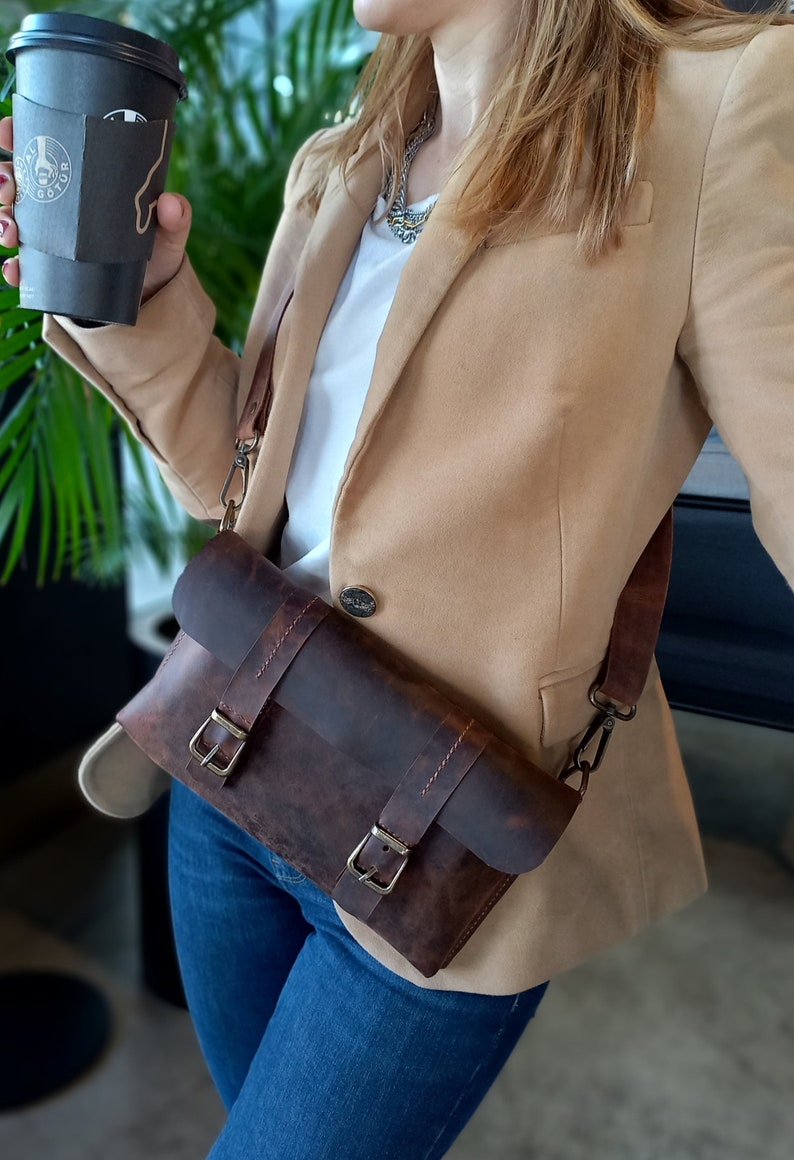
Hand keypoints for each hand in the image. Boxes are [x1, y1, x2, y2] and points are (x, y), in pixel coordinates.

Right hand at [0, 115, 192, 302]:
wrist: (151, 295)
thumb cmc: (156, 250)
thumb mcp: (168, 232)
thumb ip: (175, 217)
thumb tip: (170, 204)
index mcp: (84, 178)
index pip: (45, 144)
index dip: (19, 132)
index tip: (8, 130)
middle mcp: (61, 203)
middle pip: (18, 180)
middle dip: (3, 179)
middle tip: (8, 187)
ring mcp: (52, 235)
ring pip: (12, 218)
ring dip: (2, 221)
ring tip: (11, 230)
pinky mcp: (51, 267)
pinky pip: (24, 265)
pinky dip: (14, 267)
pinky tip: (15, 270)